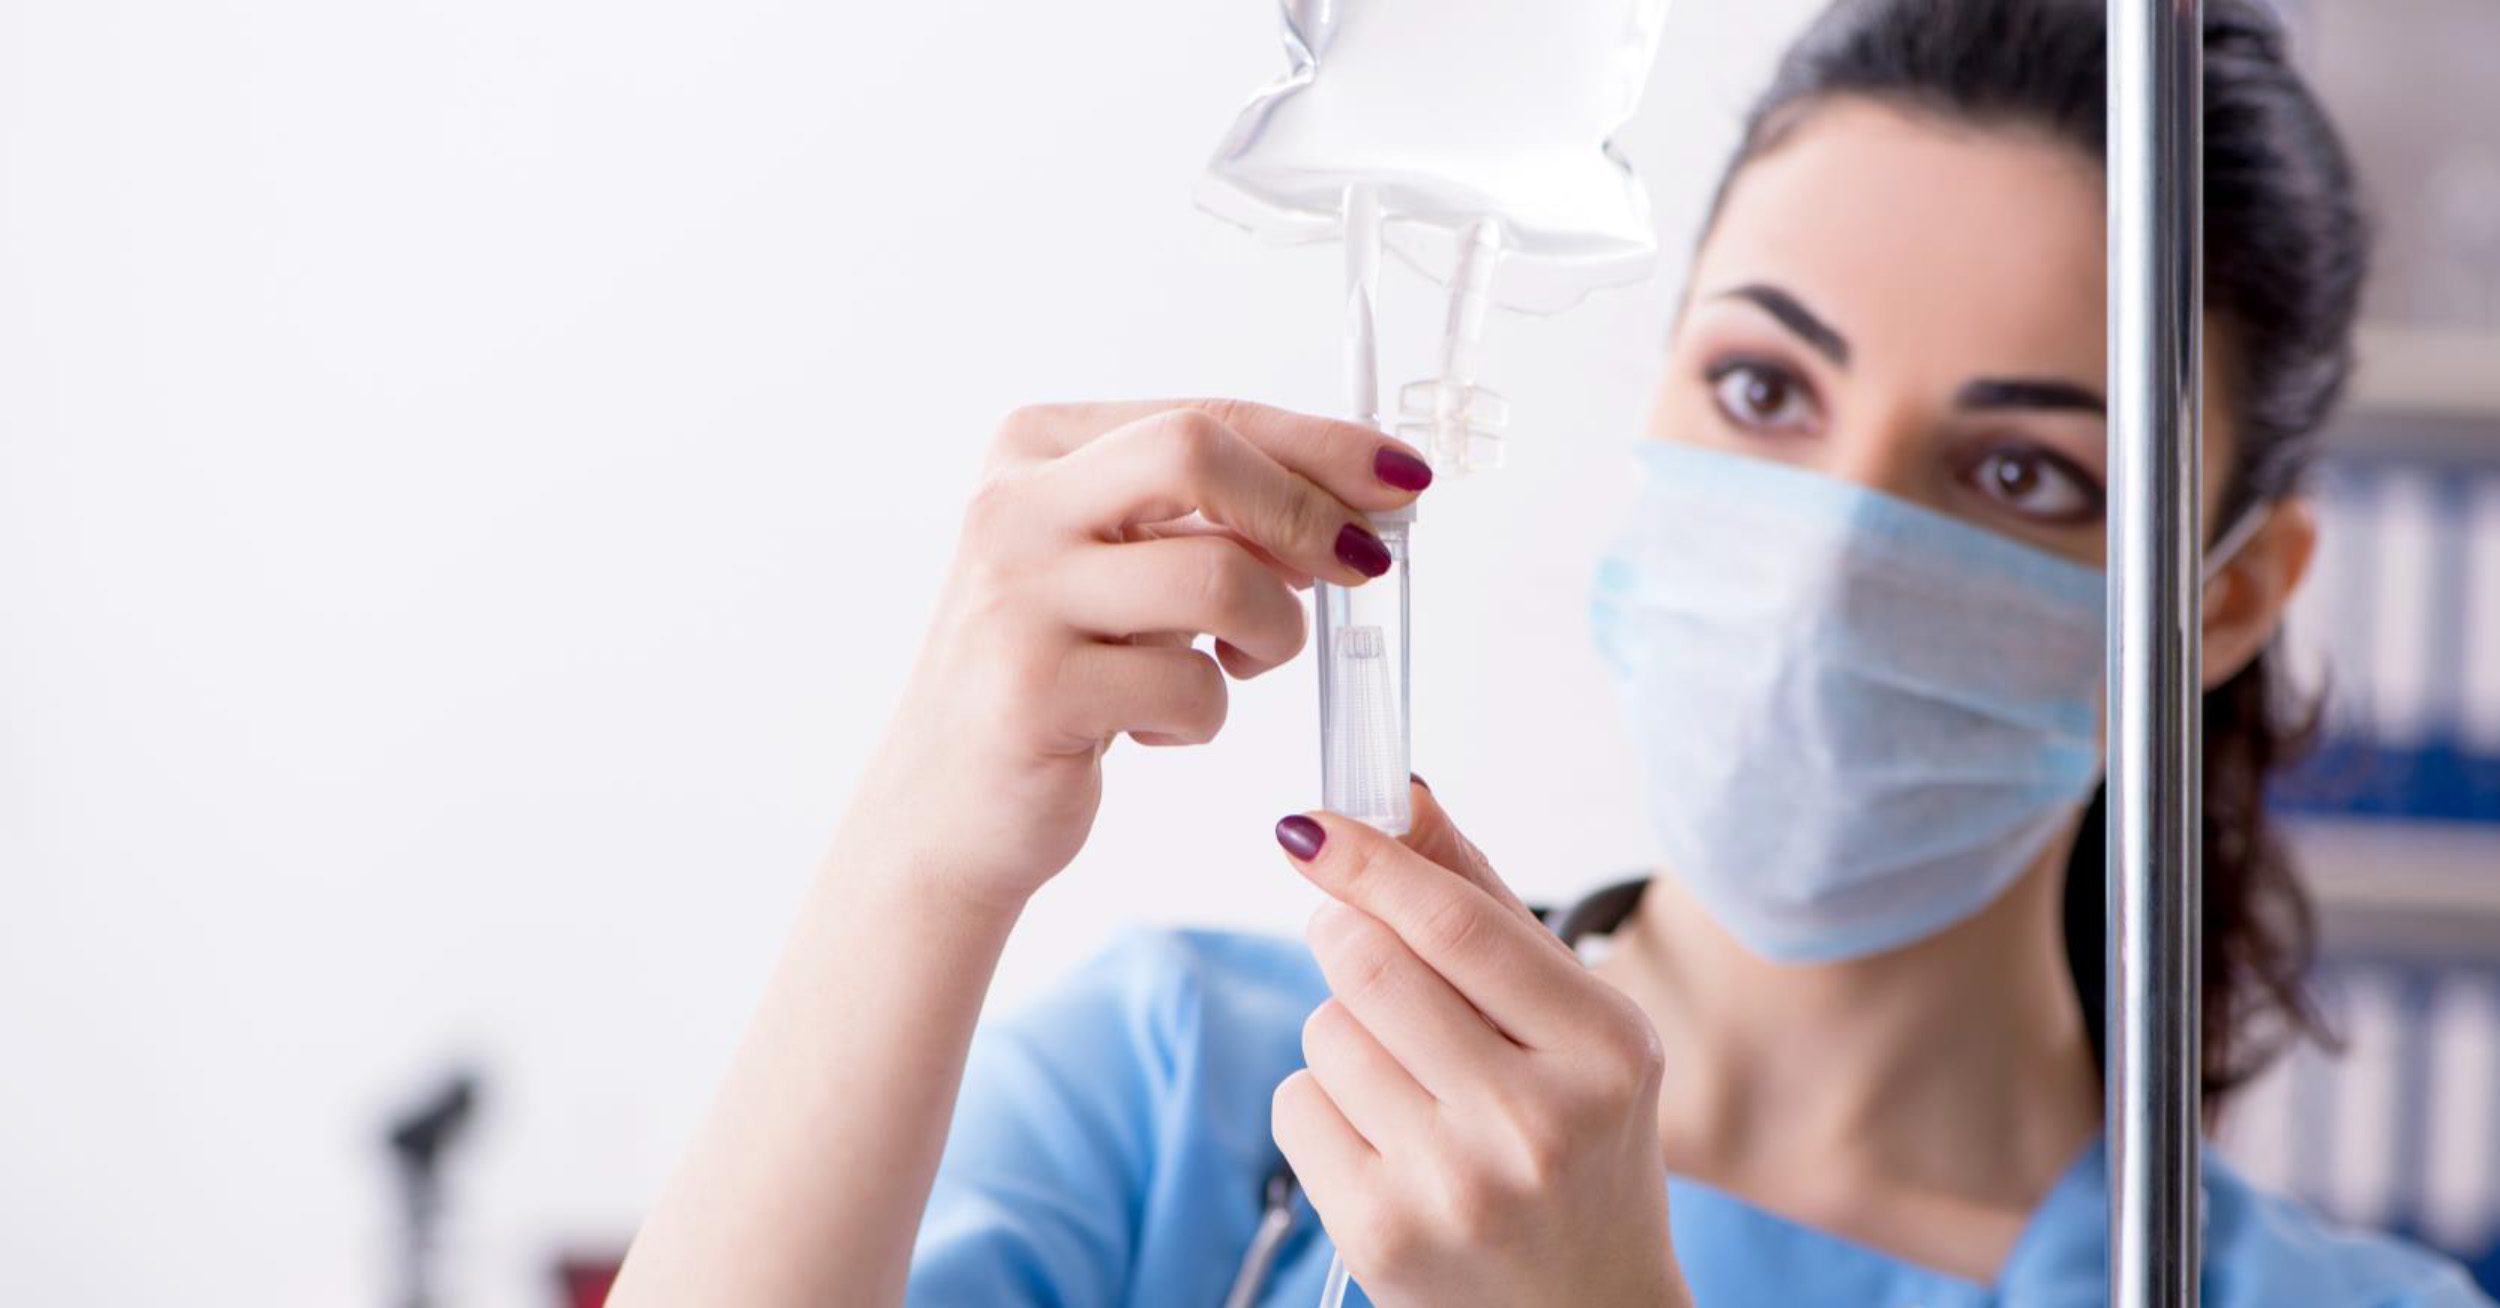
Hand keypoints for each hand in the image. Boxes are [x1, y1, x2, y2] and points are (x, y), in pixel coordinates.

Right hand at [844, 400, 1432, 911]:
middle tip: (1359, 567)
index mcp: (1035, 452)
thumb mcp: (1120, 573)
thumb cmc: (1056, 678)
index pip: (1205, 415)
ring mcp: (1014, 596)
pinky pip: (1189, 687)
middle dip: (1304, 511)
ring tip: (1240, 667)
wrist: (944, 810)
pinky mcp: (1033, 690)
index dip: (1320, 444)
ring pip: (1215, 576)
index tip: (1402, 478)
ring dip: (1270, 634)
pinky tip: (1153, 727)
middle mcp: (1012, 507)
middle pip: (1198, 452)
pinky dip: (1204, 716)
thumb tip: (1358, 498)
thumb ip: (1209, 521)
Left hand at [1271, 783, 1689, 1307]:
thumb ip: (1488, 906)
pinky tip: (1385, 1141)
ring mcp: (1455, 1185)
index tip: (1310, 823)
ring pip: (1324, 1032)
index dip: (1371, 860)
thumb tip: (1404, 795)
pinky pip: (1296, 1105)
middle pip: (1369, 965)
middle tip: (1361, 945)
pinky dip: (1323, 1106)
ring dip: (1344, 1033)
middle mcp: (1537, 1121)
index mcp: (1607, 1051)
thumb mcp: (1579, 1028)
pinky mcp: (1380, 1235)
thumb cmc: (1580, 1150)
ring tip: (1408, 1082)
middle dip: (1346, 934)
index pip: (1457, 925)